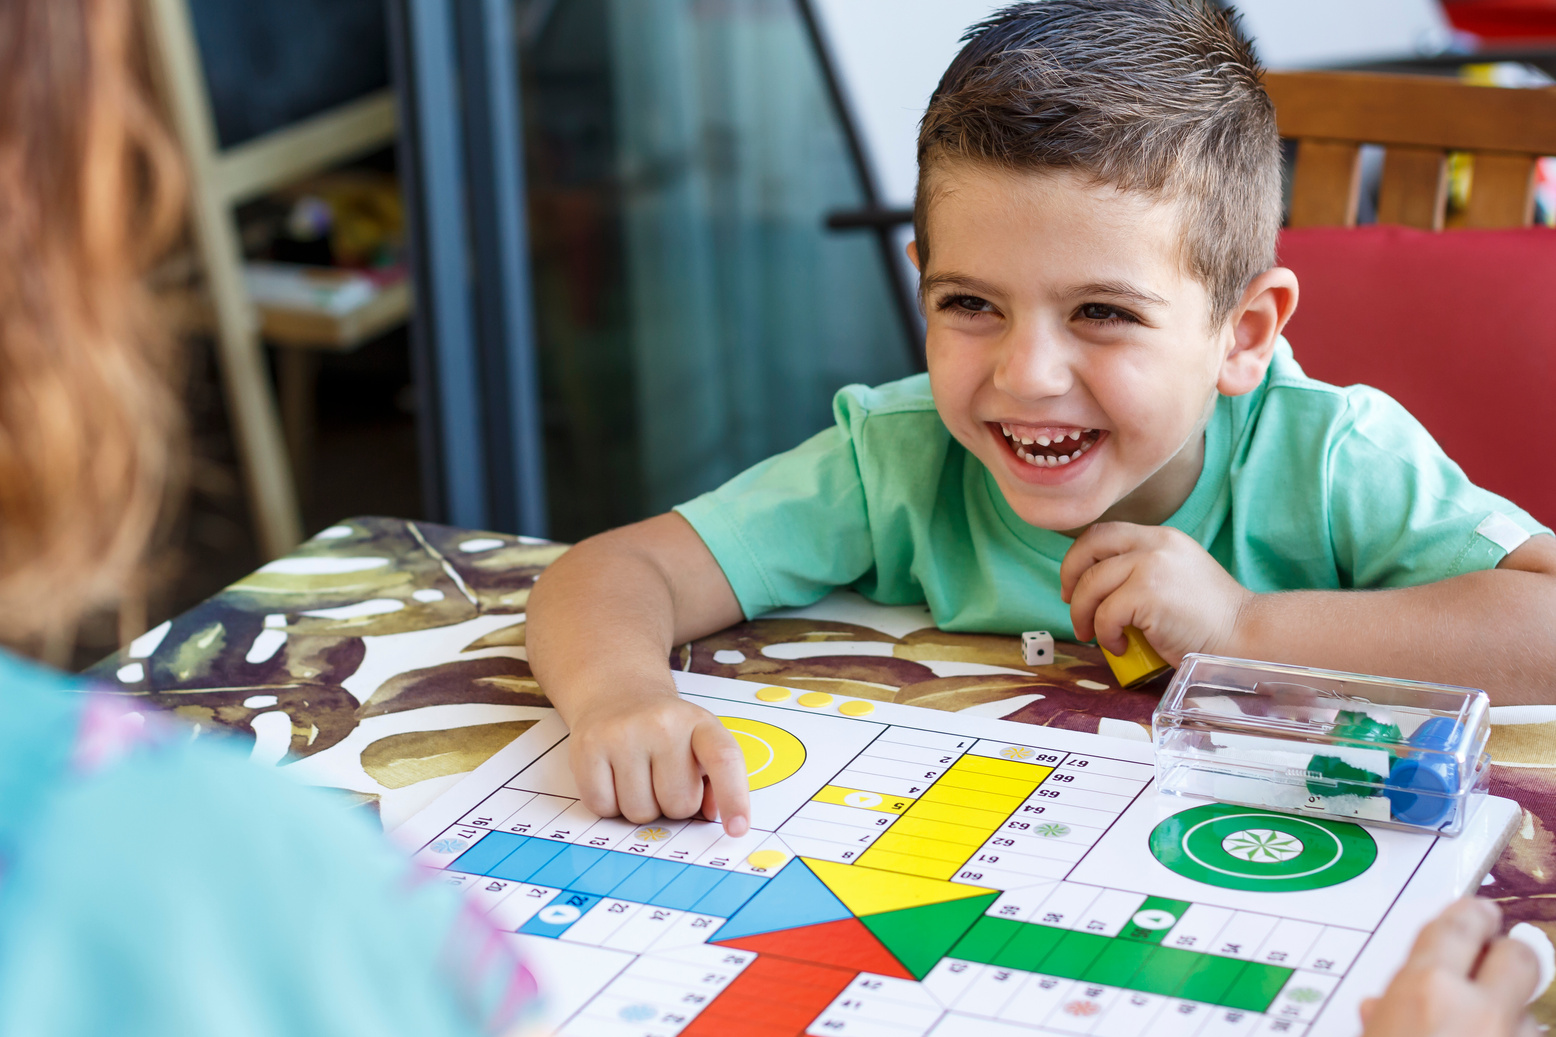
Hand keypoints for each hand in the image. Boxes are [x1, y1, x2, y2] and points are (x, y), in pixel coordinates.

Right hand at [567, 686, 750, 836]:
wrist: (618, 692)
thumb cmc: (665, 730)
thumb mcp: (699, 742)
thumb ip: (715, 779)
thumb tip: (712, 812)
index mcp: (700, 723)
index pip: (724, 760)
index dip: (734, 798)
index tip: (737, 829)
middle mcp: (663, 724)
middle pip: (678, 805)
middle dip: (672, 804)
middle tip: (662, 778)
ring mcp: (623, 733)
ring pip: (639, 813)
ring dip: (640, 806)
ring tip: (638, 774)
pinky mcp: (588, 747)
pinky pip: (603, 807)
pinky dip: (608, 804)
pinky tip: (613, 777)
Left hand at [1059, 522, 1249, 662]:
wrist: (1245, 637)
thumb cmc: (1209, 620)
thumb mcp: (1175, 576)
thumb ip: (1142, 569)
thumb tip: (1095, 587)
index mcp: (1161, 537)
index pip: (1104, 533)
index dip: (1079, 557)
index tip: (1074, 585)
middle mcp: (1156, 544)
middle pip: (1089, 548)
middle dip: (1070, 578)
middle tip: (1073, 607)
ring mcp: (1152, 566)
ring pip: (1091, 584)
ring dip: (1083, 614)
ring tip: (1095, 635)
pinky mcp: (1149, 594)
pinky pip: (1105, 614)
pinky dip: (1104, 634)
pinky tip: (1120, 646)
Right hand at [1361, 898, 1538, 1036]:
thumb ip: (1384, 1014)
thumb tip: (1380, 1009)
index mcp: (1428, 991)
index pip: (1463, 925)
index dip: (1473, 913)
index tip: (1476, 910)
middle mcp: (1481, 1013)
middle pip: (1517, 956)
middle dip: (1503, 953)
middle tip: (1485, 960)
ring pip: (1524, 1008)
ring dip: (1503, 1010)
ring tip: (1474, 1023)